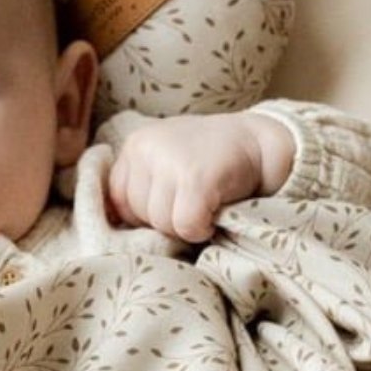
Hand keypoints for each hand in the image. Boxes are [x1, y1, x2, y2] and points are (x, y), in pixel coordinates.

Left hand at [107, 113, 295, 242]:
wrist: (260, 142)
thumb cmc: (211, 160)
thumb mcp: (166, 161)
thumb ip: (140, 184)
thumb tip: (110, 223)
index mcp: (135, 144)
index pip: (119, 199)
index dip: (146, 212)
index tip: (172, 203)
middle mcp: (146, 148)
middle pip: (139, 215)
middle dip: (167, 220)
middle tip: (194, 202)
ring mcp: (170, 161)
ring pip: (162, 224)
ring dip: (186, 226)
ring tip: (205, 204)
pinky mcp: (196, 178)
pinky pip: (186, 226)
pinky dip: (202, 229)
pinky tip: (215, 212)